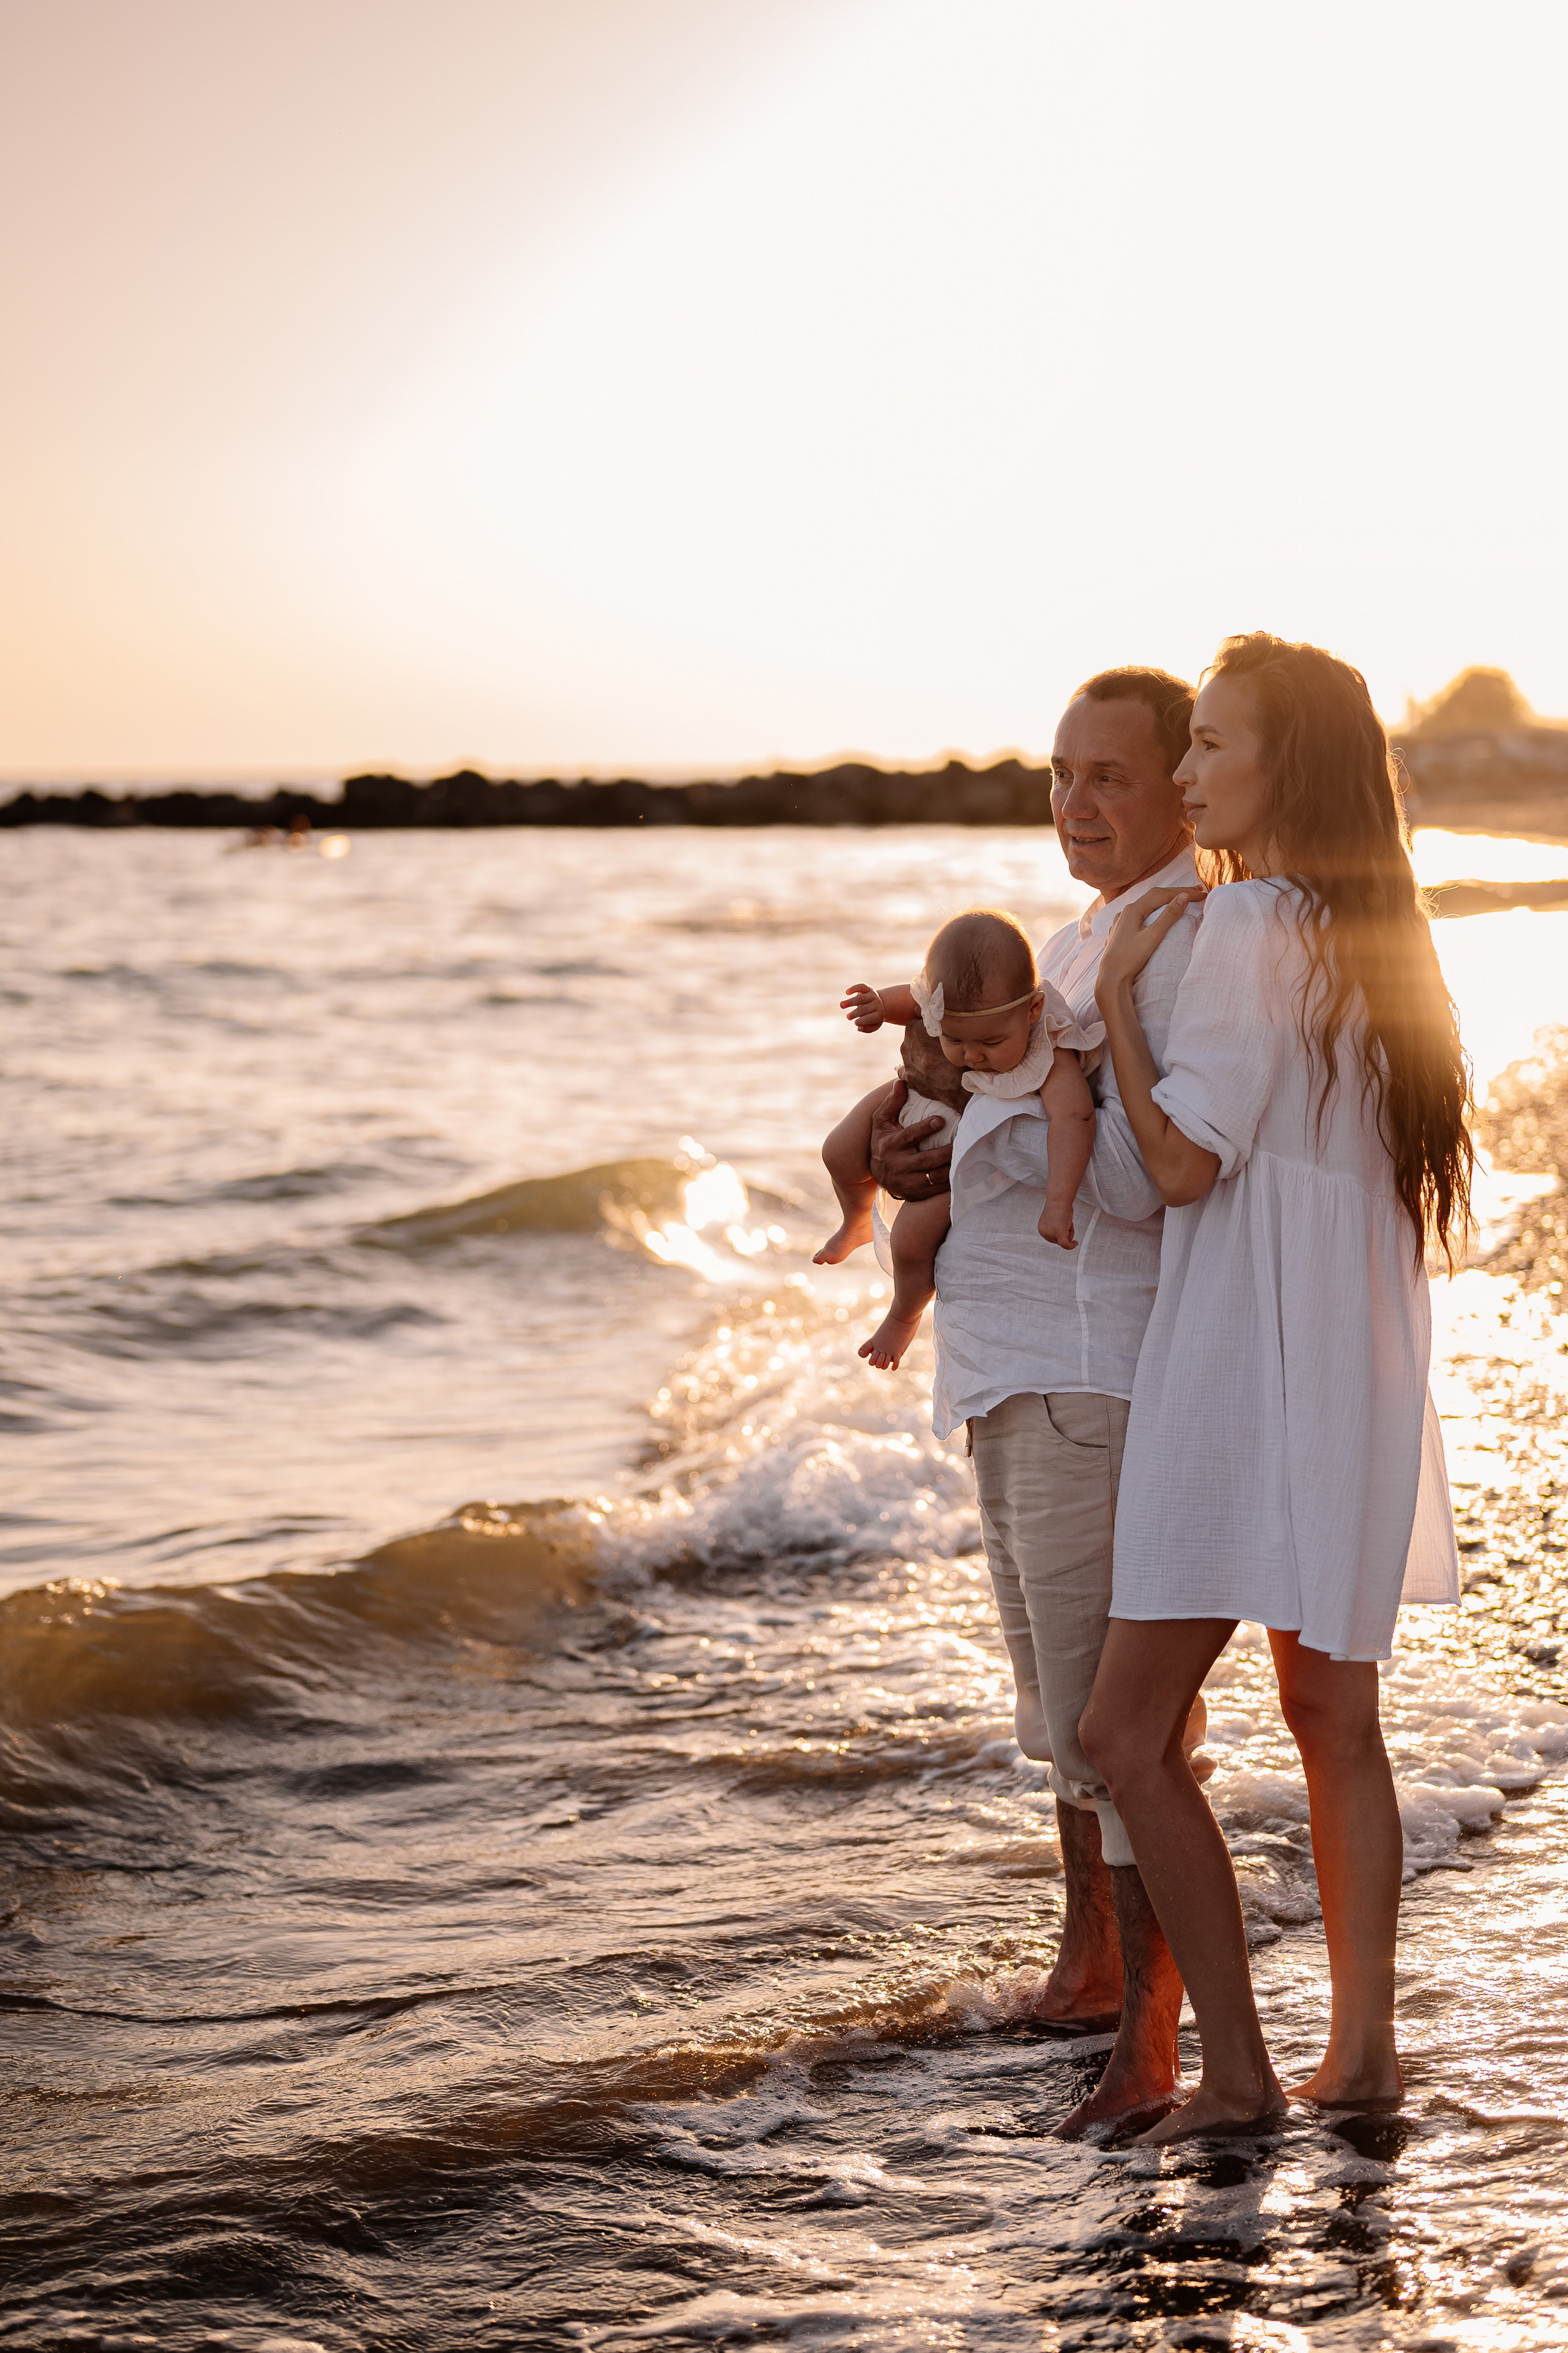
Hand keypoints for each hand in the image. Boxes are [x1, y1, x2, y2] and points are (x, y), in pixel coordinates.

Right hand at [841, 983, 883, 1031]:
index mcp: (879, 1014)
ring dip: (851, 1001)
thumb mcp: (874, 1025)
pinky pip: (862, 986)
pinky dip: (854, 988)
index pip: (871, 1018)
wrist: (881, 1003)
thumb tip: (859, 1028)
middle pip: (865, 1008)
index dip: (863, 1021)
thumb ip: (867, 1029)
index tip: (855, 1023)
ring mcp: (872, 995)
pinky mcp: (868, 988)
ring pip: (861, 998)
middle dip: (856, 1013)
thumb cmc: (873, 1017)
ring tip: (841, 1005)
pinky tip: (847, 992)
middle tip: (848, 1017)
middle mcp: (877, 1004)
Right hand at [867, 1079, 951, 1199]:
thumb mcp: (881, 1121)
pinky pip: (936, 1191)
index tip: (941, 1120)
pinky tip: (963, 1174)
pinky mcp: (915, 1194)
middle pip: (926, 1160)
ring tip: (967, 1157)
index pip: (909, 1136)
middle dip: (946, 1152)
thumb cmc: (882, 1140)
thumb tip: (901, 1081)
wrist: (876, 1173)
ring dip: (951, 1169)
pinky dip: (950, 1184)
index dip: (924, 1128)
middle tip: (963, 1141)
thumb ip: (892, 1102)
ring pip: (933, 1178)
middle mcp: (897, 1165)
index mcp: (890, 1145)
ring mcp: (907, 1182)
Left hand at [1094, 888, 1201, 1003]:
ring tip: (1182, 898)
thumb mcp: (1153, 936)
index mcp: (1133, 910)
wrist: (1110, 977)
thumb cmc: (1130, 958)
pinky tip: (1159, 912)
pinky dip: (1155, 909)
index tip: (1201, 894)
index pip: (1162, 894)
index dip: (1183, 892)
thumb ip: (1168, 916)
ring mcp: (1122, 921)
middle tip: (1197, 892)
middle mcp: (1126, 911)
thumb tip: (1184, 897)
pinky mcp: (1121, 930)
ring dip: (1165, 900)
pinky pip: (1141, 913)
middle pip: (1154, 896)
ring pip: (1147, 904)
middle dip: (1176, 893)